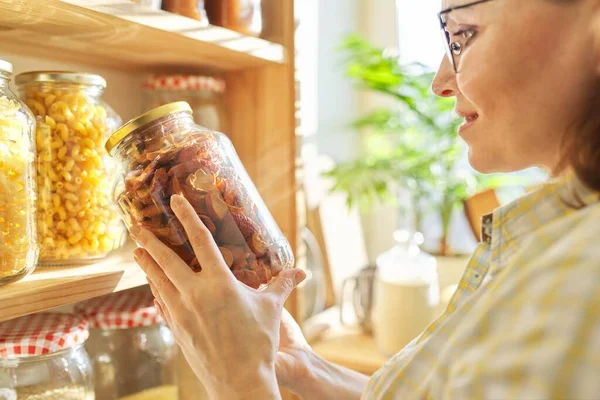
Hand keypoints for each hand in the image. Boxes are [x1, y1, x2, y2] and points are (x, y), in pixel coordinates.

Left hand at [129, 194, 305, 398]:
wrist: (240, 381)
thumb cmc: (259, 343)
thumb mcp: (271, 309)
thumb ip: (282, 285)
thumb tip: (300, 272)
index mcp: (220, 283)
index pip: (201, 241)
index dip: (188, 217)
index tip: (175, 200)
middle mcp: (195, 294)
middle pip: (166, 260)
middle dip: (149, 240)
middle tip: (135, 226)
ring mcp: (182, 313)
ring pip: (158, 282)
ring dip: (146, 265)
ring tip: (137, 252)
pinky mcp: (177, 329)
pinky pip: (161, 305)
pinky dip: (156, 291)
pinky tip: (152, 287)